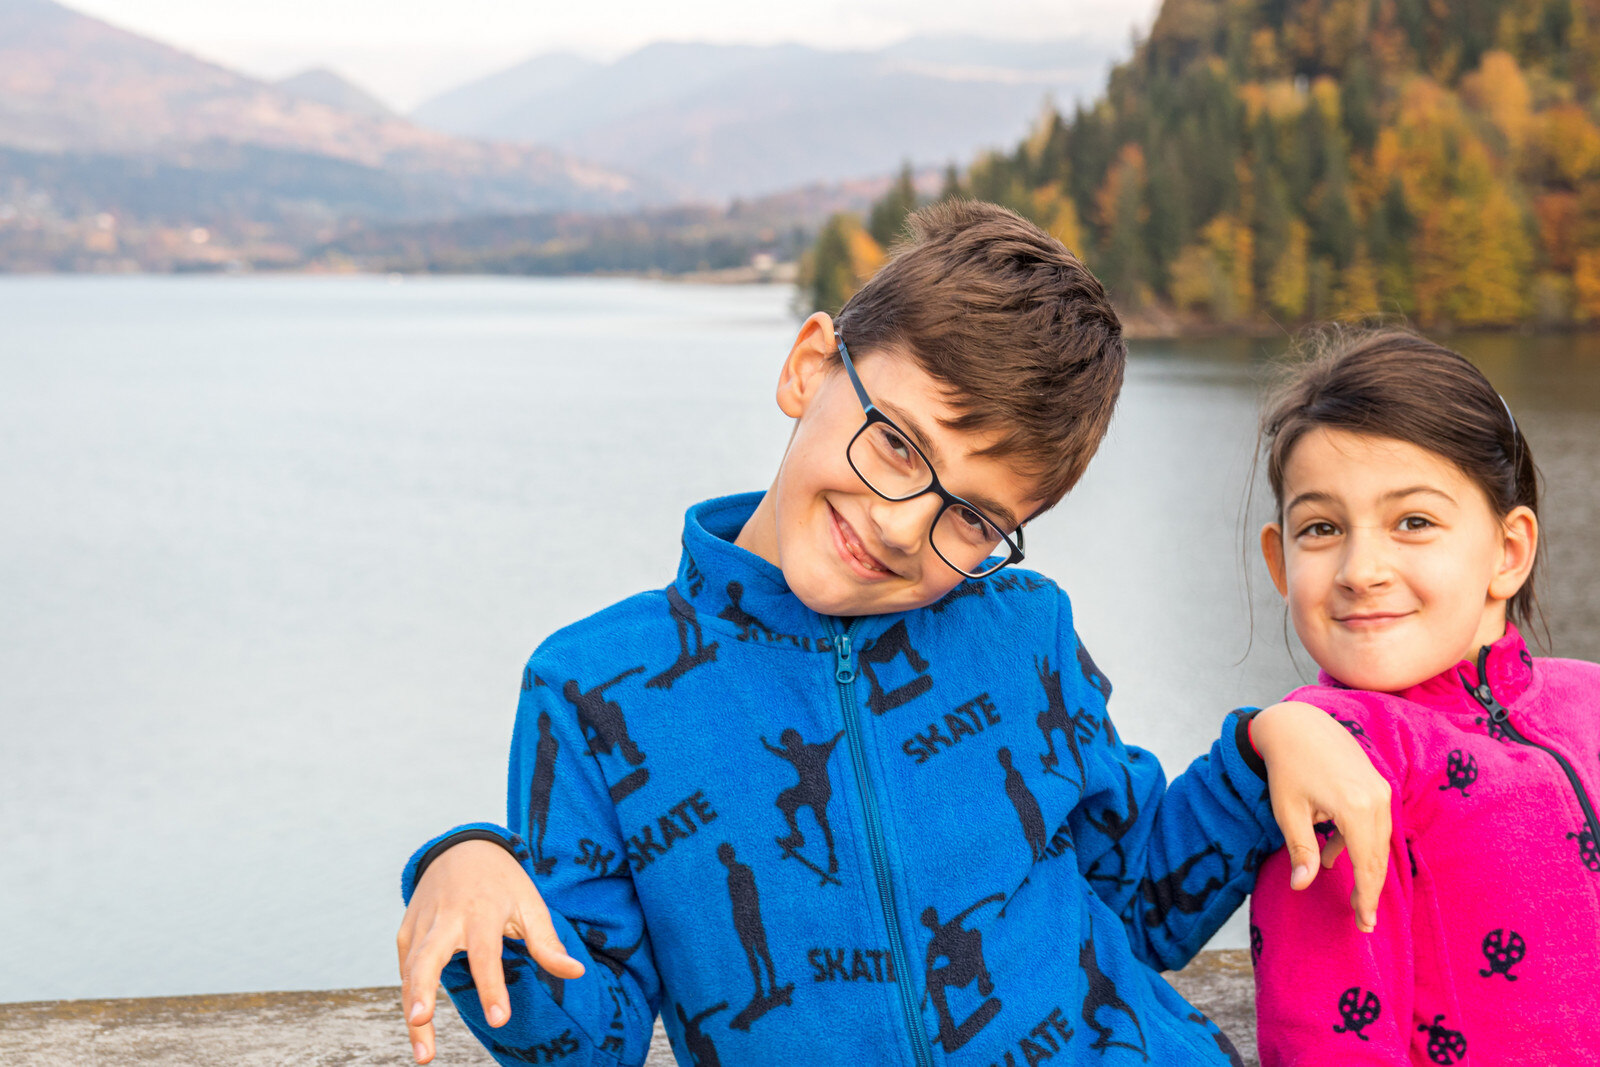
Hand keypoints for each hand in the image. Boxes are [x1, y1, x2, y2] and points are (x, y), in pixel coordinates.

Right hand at [396, 839, 583, 1063]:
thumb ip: (548, 943)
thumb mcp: (531, 903)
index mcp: (482, 911)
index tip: (499, 1020)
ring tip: (423, 1053)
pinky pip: (405, 967)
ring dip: (412, 1008)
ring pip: (410, 969)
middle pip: (429, 956)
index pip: (486, 954)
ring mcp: (421, 924)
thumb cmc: (503, 882)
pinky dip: (409, 996)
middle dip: (422, 990)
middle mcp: (446, 918)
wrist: (462, 848)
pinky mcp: (406, 931)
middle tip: (421, 1022)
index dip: (492, 987)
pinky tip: (417, 1025)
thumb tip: (577, 972)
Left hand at [1250, 701, 1391, 931]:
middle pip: (1379, 857)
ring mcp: (1381, 790)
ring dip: (1363, 865)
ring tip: (1343, 886)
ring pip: (1378, 841)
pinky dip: (1357, 841)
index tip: (1365, 924)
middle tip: (1363, 921)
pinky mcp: (1377, 783)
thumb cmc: (1287, 767)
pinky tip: (1330, 848)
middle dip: (1370, 890)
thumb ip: (1300, 849)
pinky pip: (1374, 822)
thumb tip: (1302, 886)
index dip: (1366, 898)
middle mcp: (1377, 800)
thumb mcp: (1288, 811)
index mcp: (1356, 809)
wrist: (1297, 723)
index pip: (1367, 866)